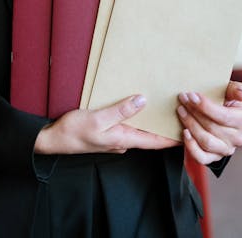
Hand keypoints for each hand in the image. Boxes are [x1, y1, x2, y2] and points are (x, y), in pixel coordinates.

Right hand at [34, 95, 178, 154]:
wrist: (53, 139)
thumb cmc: (74, 131)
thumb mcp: (98, 118)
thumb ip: (121, 110)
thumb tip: (143, 100)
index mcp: (123, 140)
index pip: (154, 141)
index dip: (172, 138)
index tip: (189, 131)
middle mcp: (122, 141)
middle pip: (149, 136)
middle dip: (164, 127)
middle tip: (179, 113)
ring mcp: (114, 138)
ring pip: (138, 130)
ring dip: (150, 122)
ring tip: (162, 108)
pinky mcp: (106, 133)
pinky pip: (127, 126)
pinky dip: (136, 118)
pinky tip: (136, 108)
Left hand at [177, 80, 241, 164]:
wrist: (216, 115)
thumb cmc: (223, 100)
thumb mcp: (229, 91)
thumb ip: (235, 89)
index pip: (224, 116)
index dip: (206, 106)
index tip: (191, 95)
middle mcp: (238, 138)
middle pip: (212, 127)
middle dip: (194, 112)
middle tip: (182, 99)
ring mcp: (226, 150)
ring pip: (206, 141)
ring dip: (190, 125)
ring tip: (181, 111)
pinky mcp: (215, 158)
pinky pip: (202, 157)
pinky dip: (191, 146)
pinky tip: (184, 132)